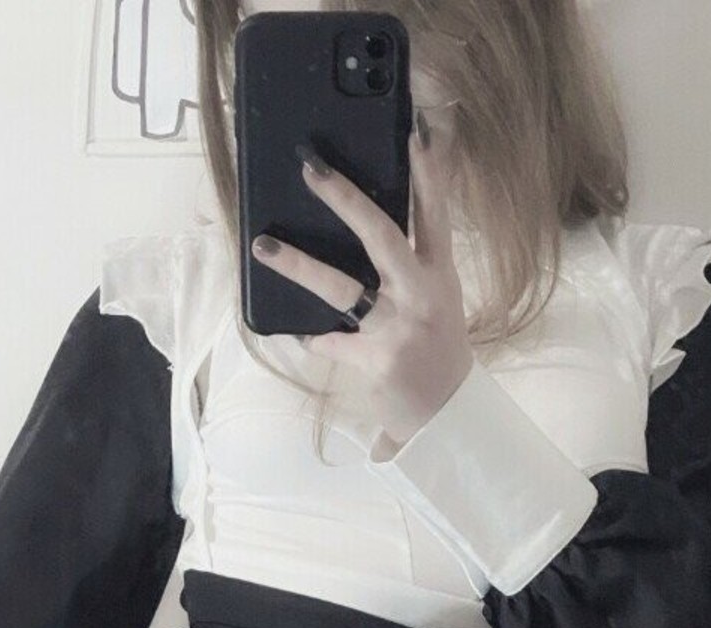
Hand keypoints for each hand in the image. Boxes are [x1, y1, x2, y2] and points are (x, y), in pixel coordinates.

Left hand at [250, 119, 473, 452]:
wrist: (447, 414)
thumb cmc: (437, 352)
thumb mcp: (437, 302)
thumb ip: (412, 267)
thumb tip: (374, 227)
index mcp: (439, 275)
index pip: (436, 214)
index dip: (428, 173)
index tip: (415, 130)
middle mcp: (420, 295)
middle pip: (381, 234)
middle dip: (344, 198)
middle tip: (310, 168)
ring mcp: (396, 327)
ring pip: (340, 287)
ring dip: (298, 264)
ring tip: (263, 245)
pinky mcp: (374, 359)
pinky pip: (328, 341)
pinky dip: (311, 337)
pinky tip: (296, 331)